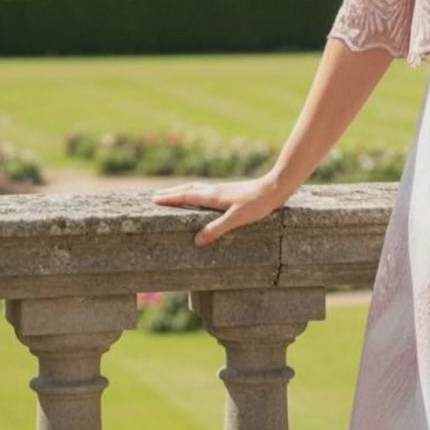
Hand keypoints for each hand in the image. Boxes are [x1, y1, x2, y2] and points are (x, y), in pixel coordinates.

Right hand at [152, 175, 286, 247]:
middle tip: (156, 196)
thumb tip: (197, 240)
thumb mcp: (236, 219)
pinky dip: (196, 192)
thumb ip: (217, 229)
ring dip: (183, 191)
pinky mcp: (230, 191)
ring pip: (197, 188)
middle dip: (172, 193)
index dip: (170, 198)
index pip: (186, 197)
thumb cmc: (257, 204)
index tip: (154, 200)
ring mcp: (222, 190)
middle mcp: (215, 190)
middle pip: (188, 190)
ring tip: (174, 194)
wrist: (275, 188)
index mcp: (212, 196)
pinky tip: (202, 197)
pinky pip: (206, 190)